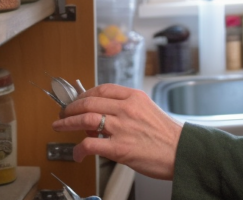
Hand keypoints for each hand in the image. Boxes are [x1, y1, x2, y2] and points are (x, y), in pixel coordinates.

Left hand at [52, 84, 182, 180]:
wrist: (182, 152)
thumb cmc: (168, 135)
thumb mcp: (149, 110)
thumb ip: (127, 109)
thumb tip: (103, 117)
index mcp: (134, 97)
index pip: (102, 89)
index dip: (84, 94)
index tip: (77, 99)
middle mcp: (127, 109)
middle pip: (89, 101)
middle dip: (70, 107)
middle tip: (63, 113)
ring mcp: (122, 127)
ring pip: (85, 118)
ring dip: (67, 123)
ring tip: (60, 126)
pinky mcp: (119, 148)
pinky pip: (90, 144)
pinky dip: (79, 149)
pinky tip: (77, 153)